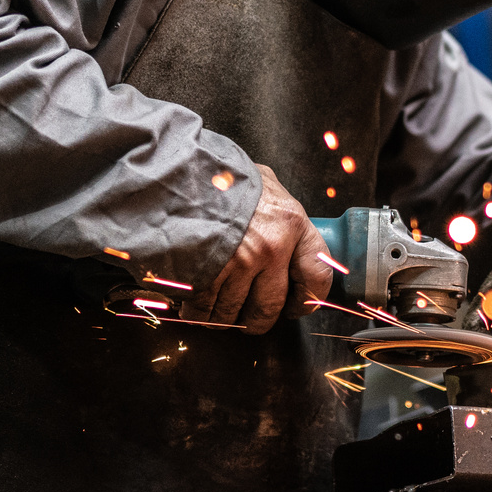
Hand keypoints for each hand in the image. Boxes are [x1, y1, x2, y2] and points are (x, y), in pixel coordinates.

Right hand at [187, 166, 332, 331]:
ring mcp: (236, 265)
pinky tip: (195, 301)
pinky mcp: (204, 277)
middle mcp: (270, 248)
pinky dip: (198, 314)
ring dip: (225, 317)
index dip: (308, 300)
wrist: (174, 172)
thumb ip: (278, 213)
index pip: (318, 275)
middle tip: (251, 317)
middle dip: (259, 320)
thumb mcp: (262, 184)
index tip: (297, 306)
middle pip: (271, 307)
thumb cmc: (218, 176)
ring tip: (217, 305)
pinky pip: (204, 313)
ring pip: (234, 314)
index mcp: (291, 223)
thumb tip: (288, 232)